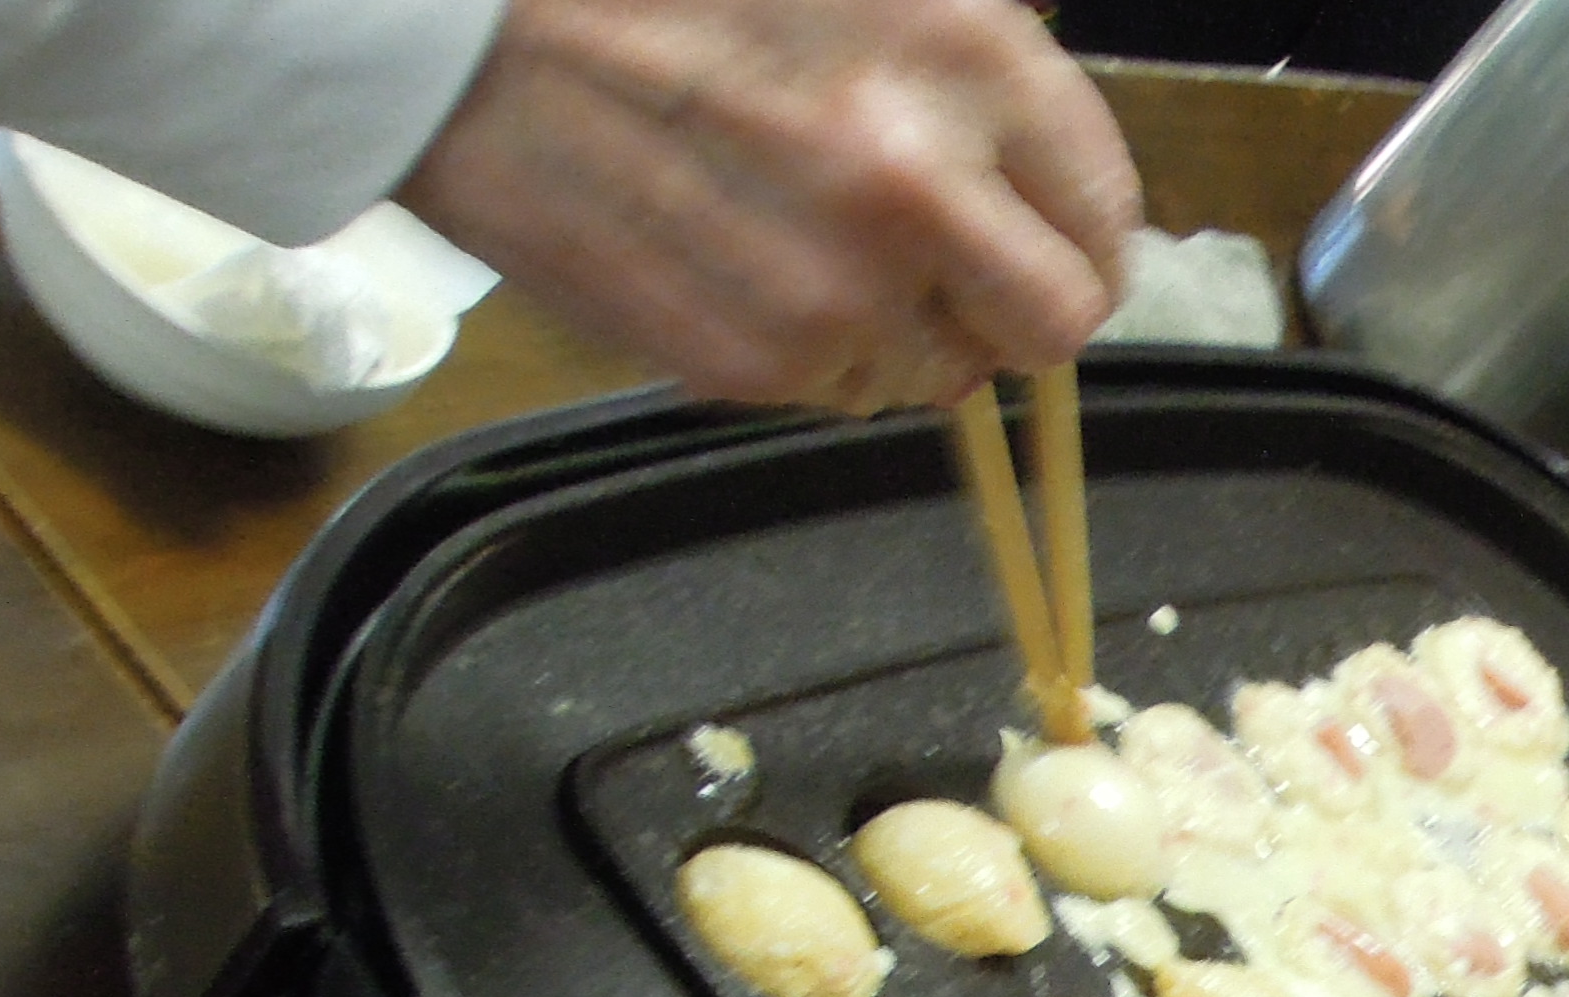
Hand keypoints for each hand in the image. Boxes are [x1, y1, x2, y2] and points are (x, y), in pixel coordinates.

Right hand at [399, 0, 1139, 411]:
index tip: (1034, 232)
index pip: (1105, 216)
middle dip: (1014, 308)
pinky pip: (840, 388)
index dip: (1072, 234)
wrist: (463, 25)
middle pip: (1054, 326)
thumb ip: (975, 77)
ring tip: (801, 233)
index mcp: (971, 55)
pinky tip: (738, 256)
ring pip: (943, 375)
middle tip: (955, 272)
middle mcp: (920, 179)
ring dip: (900, 327)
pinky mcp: (752, 358)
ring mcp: (837, 283)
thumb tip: (1051, 188)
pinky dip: (810, 345)